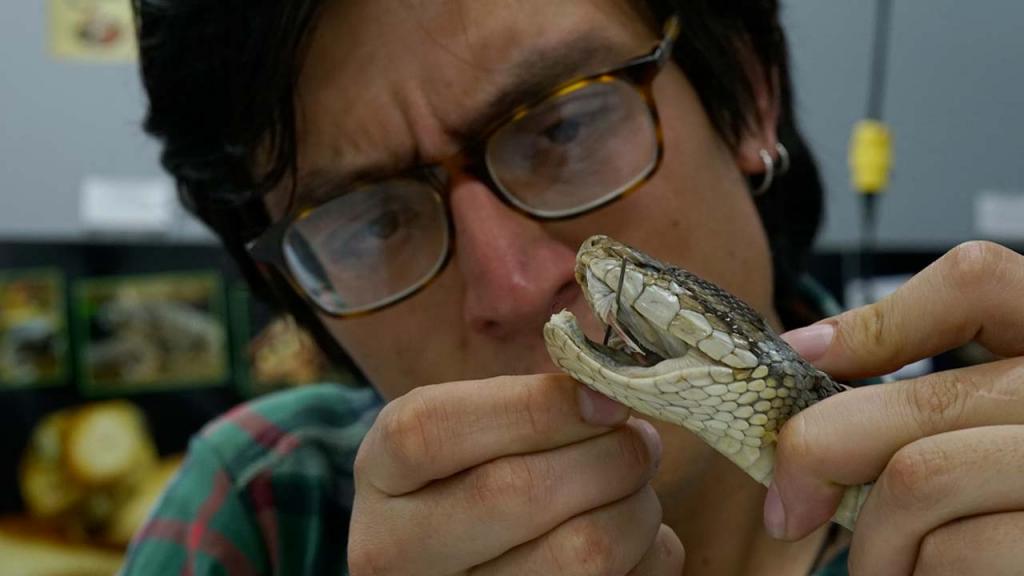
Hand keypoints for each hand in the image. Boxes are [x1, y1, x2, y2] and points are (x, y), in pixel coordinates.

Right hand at [347, 373, 684, 574]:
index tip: (601, 397)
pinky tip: (629, 540)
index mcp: (382, 474)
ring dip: (637, 507)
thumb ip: (524, 404)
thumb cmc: (482, 476)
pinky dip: (649, 553)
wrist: (464, 564)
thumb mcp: (470, 433)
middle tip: (639, 440)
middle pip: (516, 492)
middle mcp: (395, 553)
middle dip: (607, 456)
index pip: (433, 430)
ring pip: (581, 553)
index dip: (534, 407)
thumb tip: (606, 393)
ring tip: (635, 488)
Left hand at [769, 241, 1023, 574]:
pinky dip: (907, 575)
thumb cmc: (1003, 505)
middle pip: (922, 400)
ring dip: (871, 538)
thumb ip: (927, 393)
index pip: (977, 282)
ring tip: (881, 559)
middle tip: (789, 503)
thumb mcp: (989, 423)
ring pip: (918, 478)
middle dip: (821, 456)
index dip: (878, 317)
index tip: (804, 355)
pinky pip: (948, 553)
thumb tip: (807, 353)